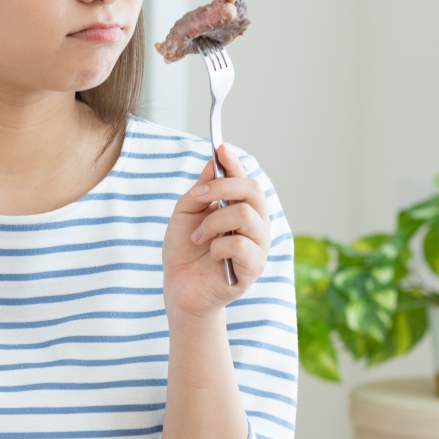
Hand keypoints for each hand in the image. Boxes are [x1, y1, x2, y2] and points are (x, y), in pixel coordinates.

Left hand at [163, 145, 268, 320]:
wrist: (180, 289)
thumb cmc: (184, 252)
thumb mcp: (184, 215)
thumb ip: (199, 192)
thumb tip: (213, 164)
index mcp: (241, 209)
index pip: (244, 180)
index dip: (234, 163)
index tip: (220, 149)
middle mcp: (255, 225)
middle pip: (253, 191)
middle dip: (221, 187)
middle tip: (197, 197)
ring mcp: (258, 247)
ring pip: (245, 215)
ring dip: (213, 222)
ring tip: (199, 237)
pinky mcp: (254, 268)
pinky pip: (241, 245)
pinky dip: (218, 246)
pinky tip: (211, 255)